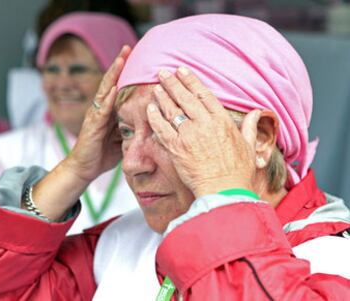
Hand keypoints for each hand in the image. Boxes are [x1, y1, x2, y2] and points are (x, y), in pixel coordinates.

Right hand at [65, 45, 131, 182]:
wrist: (84, 168)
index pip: (118, 87)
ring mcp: (95, 116)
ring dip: (113, 75)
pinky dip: (107, 98)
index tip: (136, 57)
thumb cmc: (103, 154)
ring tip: (121, 59)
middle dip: (119, 65)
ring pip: (105, 91)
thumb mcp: (122, 138)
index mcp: (109, 111)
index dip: (126, 72)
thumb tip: (151, 123)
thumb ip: (132, 127)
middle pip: (111, 83)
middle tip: (128, 48)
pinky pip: (101, 110)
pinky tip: (112, 88)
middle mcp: (101, 109)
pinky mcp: (92, 126)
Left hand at [147, 67, 260, 197]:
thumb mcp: (249, 146)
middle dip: (173, 83)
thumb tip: (256, 112)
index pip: (203, 94)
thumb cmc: (237, 172)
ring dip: (163, 97)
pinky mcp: (176, 148)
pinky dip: (155, 118)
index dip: (191, 80)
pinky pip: (162, 129)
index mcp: (221, 120)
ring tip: (156, 87)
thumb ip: (250, 126)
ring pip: (172, 110)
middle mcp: (204, 124)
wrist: (224, 191)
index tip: (182, 70)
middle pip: (185, 97)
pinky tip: (150, 109)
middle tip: (163, 73)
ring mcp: (188, 135)